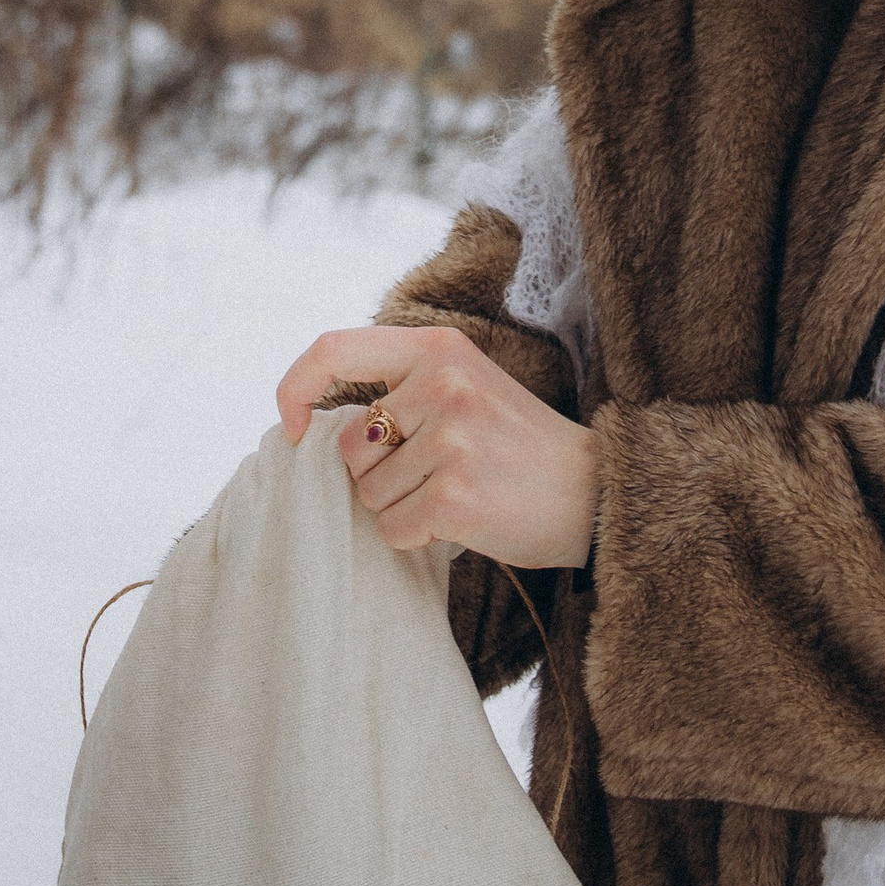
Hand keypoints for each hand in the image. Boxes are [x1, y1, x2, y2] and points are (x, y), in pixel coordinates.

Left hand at [276, 324, 598, 566]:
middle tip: (436, 474)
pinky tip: (460, 521)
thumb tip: (316, 424)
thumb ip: (403, 390)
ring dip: (400, 507)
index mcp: (439, 349)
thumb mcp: (466, 387)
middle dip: (376, 473)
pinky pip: (391, 528)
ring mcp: (451, 441)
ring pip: (368, 493)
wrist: (594, 493)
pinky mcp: (454, 495)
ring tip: (457, 493)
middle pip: (348, 445)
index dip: (295, 388)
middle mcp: (443, 385)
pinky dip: (415, 536)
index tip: (290, 426)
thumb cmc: (518, 447)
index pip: (334, 349)